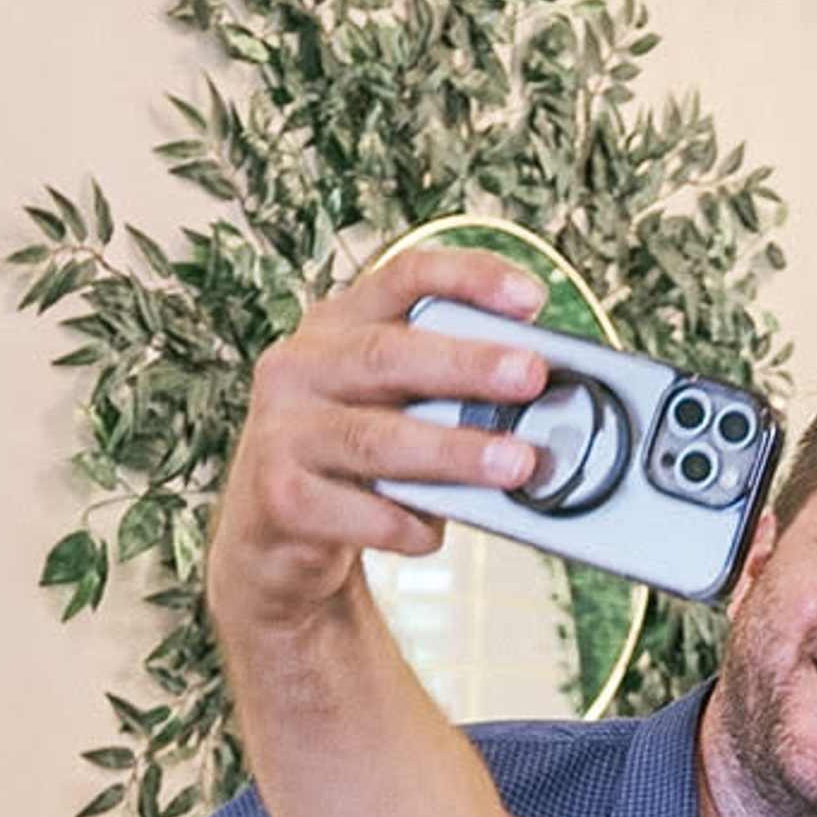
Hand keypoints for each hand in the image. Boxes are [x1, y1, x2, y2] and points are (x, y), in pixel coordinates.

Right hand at [202, 248, 554, 630]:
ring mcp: (281, 430)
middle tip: (531, 376)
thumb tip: (542, 406)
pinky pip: (355, 511)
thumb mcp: (394, 409)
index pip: (402, 279)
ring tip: (515, 463)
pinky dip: (402, 523)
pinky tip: (432, 532)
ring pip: (375, 438)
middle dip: (466, 364)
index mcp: (337, 327)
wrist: (274, 538)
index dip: (467, 279)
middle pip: (387, 355)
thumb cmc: (354, 462)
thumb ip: (447, 396)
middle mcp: (300, 366)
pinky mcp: (279, 497)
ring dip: (452, 451)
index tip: (531, 298)